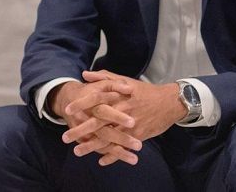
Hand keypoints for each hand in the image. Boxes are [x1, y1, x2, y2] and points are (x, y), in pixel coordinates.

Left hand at [64, 70, 186, 165]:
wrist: (170, 102)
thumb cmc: (145, 91)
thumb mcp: (126, 81)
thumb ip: (105, 77)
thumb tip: (85, 74)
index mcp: (119, 95)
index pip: (96, 98)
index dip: (82, 104)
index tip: (67, 110)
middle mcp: (123, 109)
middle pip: (98, 121)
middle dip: (81, 129)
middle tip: (65, 137)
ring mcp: (131, 124)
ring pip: (108, 136)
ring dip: (92, 145)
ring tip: (77, 151)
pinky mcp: (139, 135)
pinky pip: (123, 147)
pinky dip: (112, 155)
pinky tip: (101, 160)